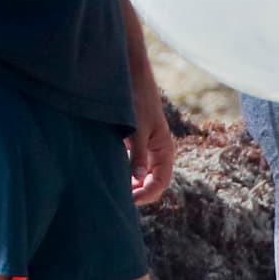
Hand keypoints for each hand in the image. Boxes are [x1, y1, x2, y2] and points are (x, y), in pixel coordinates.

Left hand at [127, 81, 174, 204]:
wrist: (132, 78)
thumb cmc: (137, 100)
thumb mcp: (137, 129)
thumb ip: (138, 154)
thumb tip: (137, 178)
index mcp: (164, 150)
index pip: (160, 183)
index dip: (146, 195)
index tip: (128, 201)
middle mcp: (159, 152)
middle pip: (153, 182)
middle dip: (139, 193)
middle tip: (119, 200)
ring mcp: (149, 148)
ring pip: (143, 176)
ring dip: (132, 185)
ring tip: (115, 190)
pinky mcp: (138, 143)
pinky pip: (135, 166)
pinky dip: (127, 174)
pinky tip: (114, 176)